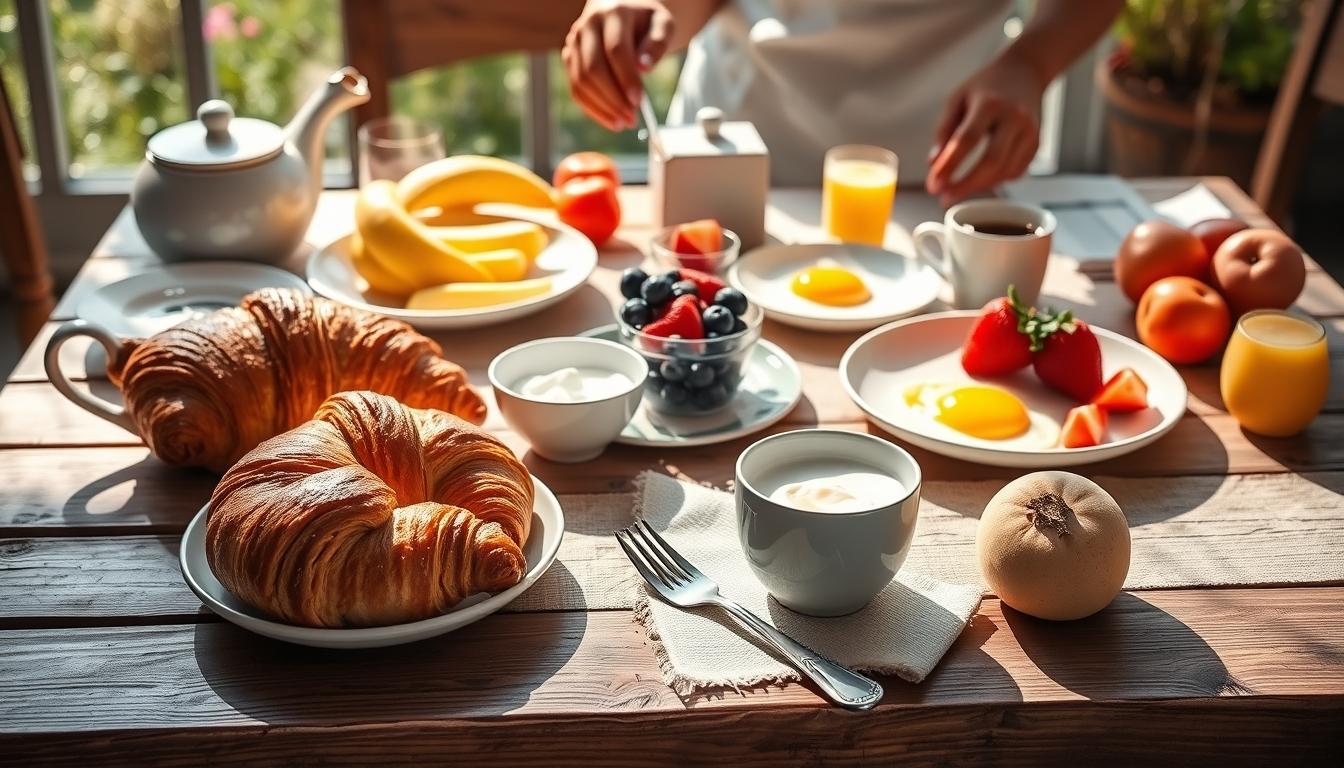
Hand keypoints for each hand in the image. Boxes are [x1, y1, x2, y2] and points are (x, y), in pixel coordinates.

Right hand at [562, 0, 674, 130]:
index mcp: (613, 13)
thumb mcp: (662, 25)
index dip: (626, 78)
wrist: (623, 10)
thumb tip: (644, 66)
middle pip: (593, 68)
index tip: (639, 101)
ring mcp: (574, 42)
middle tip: (632, 119)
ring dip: (602, 107)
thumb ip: (657, 43)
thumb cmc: (646, 21)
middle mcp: (588, 26)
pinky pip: (576, 89)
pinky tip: (611, 120)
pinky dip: (593, 109)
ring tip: (624, 123)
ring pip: (581, 81)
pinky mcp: (569, 58)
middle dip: (613, 98)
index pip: (616, 49)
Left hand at [926, 51, 1045, 206]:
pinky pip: (1016, 171)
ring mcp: (1030, 131)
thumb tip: (934, 165)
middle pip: (991, 160)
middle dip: (966, 185)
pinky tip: (980, 181)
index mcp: (990, 104)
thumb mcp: (957, 99)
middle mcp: (1014, 117)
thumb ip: (944, 131)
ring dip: (979, 187)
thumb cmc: (986, 86)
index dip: (949, 166)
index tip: (933, 185)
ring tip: (956, 191)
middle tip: (944, 197)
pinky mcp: (1037, 142)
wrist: (1025, 71)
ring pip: (1005, 171)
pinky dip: (996, 181)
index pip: (967, 140)